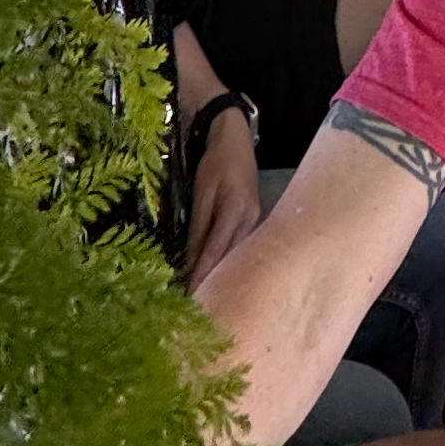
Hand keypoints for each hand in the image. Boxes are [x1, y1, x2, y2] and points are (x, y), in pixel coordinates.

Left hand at [183, 110, 262, 285]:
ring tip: (204, 295)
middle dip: (213, 282)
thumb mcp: (202, 192)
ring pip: (237, 255)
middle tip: (195, 305)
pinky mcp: (254, 221)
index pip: (215, 252)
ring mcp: (256, 221)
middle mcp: (251, 220)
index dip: (201, 276)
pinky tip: (217, 273)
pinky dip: (228, 261)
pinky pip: (240, 247)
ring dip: (222, 274)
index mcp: (236, 210)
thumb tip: (189, 261)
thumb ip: (198, 227)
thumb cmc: (215, 163)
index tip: (189, 297)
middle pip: (230, 259)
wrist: (236, 140)